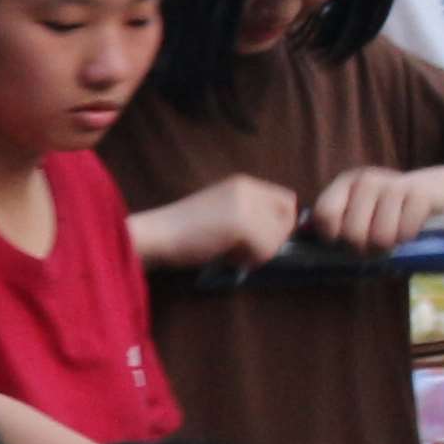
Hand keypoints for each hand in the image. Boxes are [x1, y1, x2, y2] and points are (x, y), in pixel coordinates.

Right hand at [130, 175, 302, 273]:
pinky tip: (227, 258)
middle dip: (272, 239)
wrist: (155, 235)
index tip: (258, 238)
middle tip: (242, 249)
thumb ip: (249, 213)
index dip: (279, 223)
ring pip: (278, 237)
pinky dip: (250, 260)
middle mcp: (249, 188)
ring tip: (230, 253)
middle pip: (288, 218)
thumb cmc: (180, 230)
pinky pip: (265, 250)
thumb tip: (280, 232)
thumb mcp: (221, 212)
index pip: (286, 201)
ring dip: (259, 252)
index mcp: (244, 183)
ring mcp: (247, 205)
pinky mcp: (242, 225)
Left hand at [314, 165, 443, 252]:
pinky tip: (412, 226)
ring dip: (389, 245)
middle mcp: (366, 180)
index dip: (332, 237)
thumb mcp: (359, 213)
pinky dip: (408, 237)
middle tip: (374, 243)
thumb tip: (308, 245)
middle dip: (364, 247)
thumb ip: (334, 225)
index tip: (342, 241)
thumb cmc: (389, 211)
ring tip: (393, 235)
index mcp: (345, 184)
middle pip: (352, 234)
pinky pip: (405, 234)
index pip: (324, 215)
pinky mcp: (420, 195)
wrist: (440, 192)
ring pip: (380, 238)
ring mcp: (394, 184)